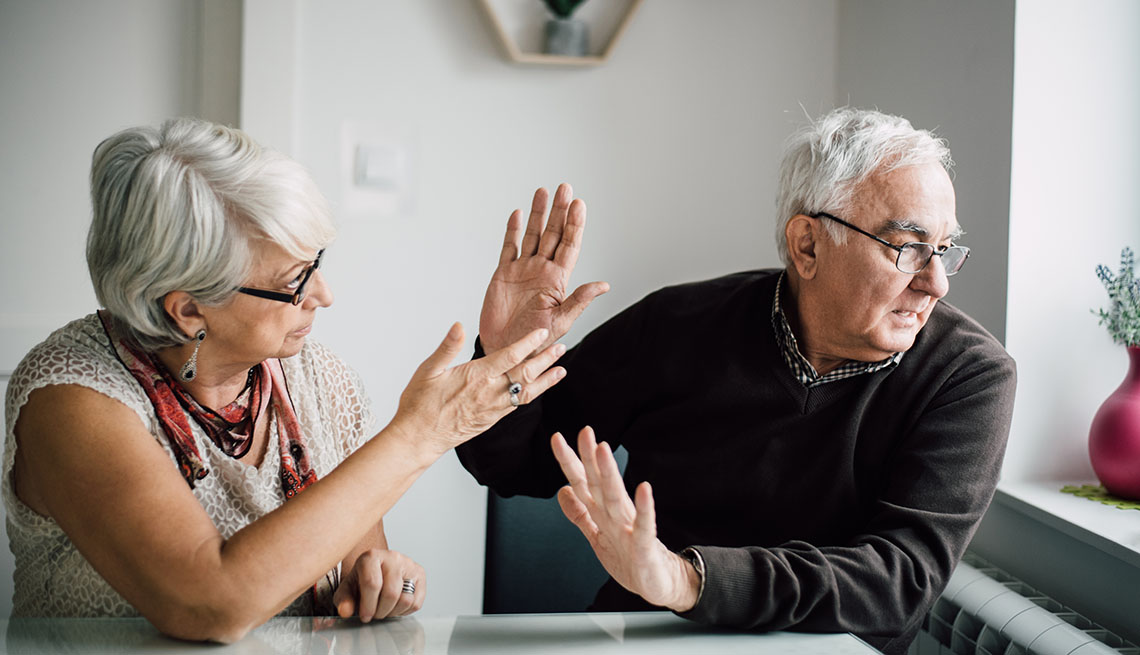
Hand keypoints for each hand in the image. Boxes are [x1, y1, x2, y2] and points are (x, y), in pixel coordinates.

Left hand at [333, 549, 424, 621]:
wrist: (376, 571)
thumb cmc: (361, 580)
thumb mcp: (347, 590)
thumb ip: (344, 600)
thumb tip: (345, 611)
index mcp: (371, 556)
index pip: (372, 583)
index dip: (368, 605)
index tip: (365, 616)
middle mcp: (393, 557)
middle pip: (391, 593)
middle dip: (381, 611)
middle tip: (374, 614)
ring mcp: (408, 564)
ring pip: (406, 599)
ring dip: (393, 612)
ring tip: (384, 609)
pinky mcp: (420, 574)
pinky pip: (416, 602)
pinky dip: (404, 611)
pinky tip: (394, 606)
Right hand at [393, 323, 565, 456]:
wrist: (418, 439)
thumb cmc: (419, 404)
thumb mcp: (428, 370)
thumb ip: (447, 347)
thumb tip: (459, 325)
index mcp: (476, 376)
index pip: (509, 356)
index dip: (528, 343)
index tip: (543, 333)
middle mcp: (489, 393)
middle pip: (525, 374)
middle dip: (545, 360)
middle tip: (561, 348)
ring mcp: (492, 408)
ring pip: (527, 392)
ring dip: (545, 380)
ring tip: (560, 370)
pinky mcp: (492, 420)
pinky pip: (518, 405)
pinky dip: (532, 395)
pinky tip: (537, 390)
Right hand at [479, 183, 608, 353]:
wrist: (505, 350)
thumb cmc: (535, 341)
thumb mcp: (561, 321)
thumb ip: (579, 300)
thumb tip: (604, 285)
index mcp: (558, 280)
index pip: (569, 246)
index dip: (574, 225)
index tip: (579, 204)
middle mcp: (542, 270)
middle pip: (553, 234)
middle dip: (559, 211)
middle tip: (565, 188)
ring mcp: (523, 270)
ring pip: (532, 235)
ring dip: (537, 214)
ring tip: (543, 191)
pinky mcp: (503, 274)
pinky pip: (509, 247)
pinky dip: (513, 231)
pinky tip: (518, 214)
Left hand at [551, 427, 700, 611]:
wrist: (658, 582)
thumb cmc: (628, 557)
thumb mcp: (596, 536)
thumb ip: (580, 514)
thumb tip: (561, 490)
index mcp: (602, 513)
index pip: (582, 483)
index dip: (569, 462)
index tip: (557, 438)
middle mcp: (616, 515)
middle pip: (599, 484)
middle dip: (590, 458)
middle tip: (584, 431)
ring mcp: (630, 529)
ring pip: (617, 498)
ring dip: (609, 474)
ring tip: (604, 450)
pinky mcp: (645, 547)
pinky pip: (644, 526)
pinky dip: (644, 509)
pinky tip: (644, 488)